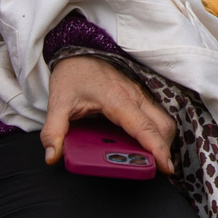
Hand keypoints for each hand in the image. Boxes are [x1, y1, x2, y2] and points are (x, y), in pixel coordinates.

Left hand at [43, 55, 177, 174]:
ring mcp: (140, 93)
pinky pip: (157, 113)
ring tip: (150, 157)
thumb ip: (53, 131)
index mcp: (116, 99)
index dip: (157, 149)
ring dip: (162, 139)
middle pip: (163, 125)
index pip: (144, 127)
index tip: (165, 167)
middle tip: (154, 167)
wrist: (77, 50)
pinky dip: (157, 130)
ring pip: (164, 119)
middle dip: (164, 148)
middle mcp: (134, 95)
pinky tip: (144, 141)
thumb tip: (52, 157)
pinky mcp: (140, 94)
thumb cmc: (71, 74)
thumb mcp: (57, 103)